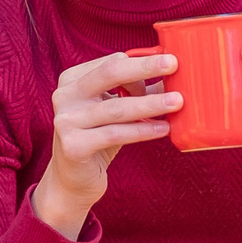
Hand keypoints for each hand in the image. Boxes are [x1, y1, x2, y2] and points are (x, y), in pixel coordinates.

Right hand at [31, 47, 179, 238]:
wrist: (73, 179)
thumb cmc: (98, 138)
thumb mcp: (115, 110)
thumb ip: (137, 92)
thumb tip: (174, 75)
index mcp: (72, 80)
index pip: (111, 63)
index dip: (141, 66)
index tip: (168, 68)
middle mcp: (64, 96)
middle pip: (110, 73)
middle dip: (144, 67)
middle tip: (173, 64)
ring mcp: (66, 120)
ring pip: (117, 108)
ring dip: (150, 103)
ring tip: (177, 102)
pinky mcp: (73, 146)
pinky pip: (115, 134)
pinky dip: (142, 130)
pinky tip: (163, 128)